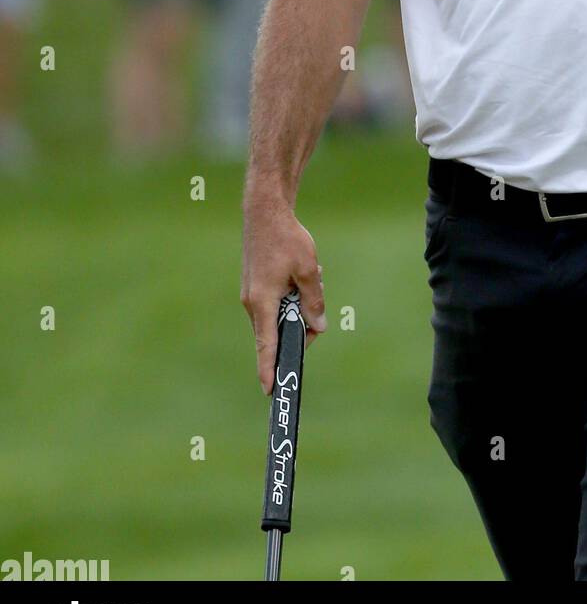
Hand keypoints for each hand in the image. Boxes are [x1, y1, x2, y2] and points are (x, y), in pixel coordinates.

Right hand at [241, 200, 326, 394]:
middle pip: (279, 331)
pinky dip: (291, 296)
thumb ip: (314, 302)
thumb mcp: (309, 271)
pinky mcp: (256, 287)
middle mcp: (253, 303)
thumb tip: (317, 327)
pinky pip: (276, 303)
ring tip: (310, 279)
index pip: (266, 346)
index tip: (270, 391)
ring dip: (298, 306)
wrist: (265, 212)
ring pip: (280, 316)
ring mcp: (253, 295)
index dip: (269, 369)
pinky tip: (301, 275)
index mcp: (263, 303)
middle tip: (317, 312)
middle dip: (301, 326)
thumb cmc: (287, 240)